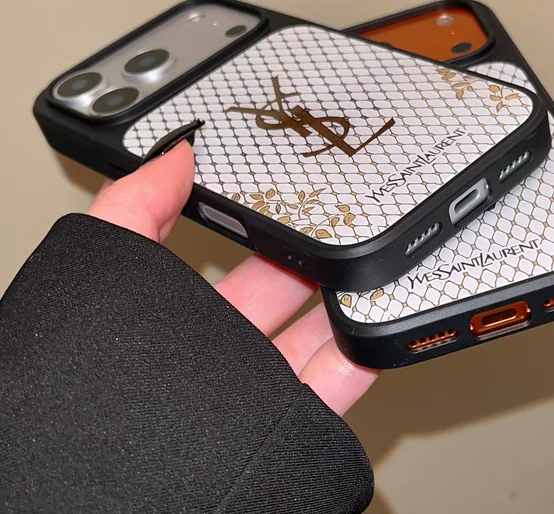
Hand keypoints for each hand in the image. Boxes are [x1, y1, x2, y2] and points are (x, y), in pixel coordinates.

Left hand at [87, 142, 377, 415]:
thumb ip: (135, 207)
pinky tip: (376, 325)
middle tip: (344, 223)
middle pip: (285, 297)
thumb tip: (175, 153)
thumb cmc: (96, 378)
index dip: (267, 232)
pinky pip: (336, 385)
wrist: (110, 481)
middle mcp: (224, 355)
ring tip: (373, 265)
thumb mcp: (109, 270)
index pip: (238, 264)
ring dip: (345, 304)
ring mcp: (258, 390)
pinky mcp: (287, 423)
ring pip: (318, 338)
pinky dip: (360, 355)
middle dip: (314, 261)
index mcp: (184, 319)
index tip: (295, 200)